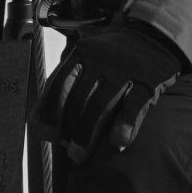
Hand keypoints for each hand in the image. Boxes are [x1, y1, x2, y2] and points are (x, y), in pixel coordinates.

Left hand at [38, 17, 185, 165]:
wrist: (155, 36)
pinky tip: (117, 143)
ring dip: (86, 134)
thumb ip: (63, 82)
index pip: (57, 83)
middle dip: (68, 129)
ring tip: (79, 156)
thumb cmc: (112, 55)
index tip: (47, 132)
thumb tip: (36, 118)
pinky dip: (124, 126)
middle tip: (67, 150)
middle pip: (77, 100)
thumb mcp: (86, 59)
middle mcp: (100, 60)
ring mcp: (124, 70)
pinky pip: (133, 107)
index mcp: (82, 53)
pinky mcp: (147, 82)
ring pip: (99, 106)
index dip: (49, 111)